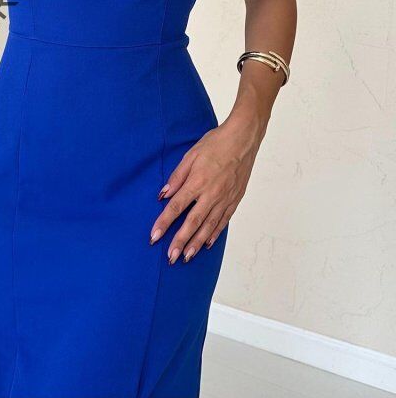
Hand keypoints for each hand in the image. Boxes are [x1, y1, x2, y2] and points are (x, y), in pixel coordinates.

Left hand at [149, 115, 262, 263]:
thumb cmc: (216, 143)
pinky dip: (214, 234)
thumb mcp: (191, 155)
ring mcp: (225, 199)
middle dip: (179, 241)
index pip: (176, 207)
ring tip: (186, 257)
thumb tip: (163, 194)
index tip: (154, 236)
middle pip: (192, 222)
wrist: (243, 139)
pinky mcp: (235, 200)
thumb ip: (177, 177)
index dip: (164, 223)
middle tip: (170, 258)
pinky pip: (223, 221)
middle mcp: (211, 194)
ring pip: (208, 226)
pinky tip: (206, 244)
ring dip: (196, 243)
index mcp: (197, 181)